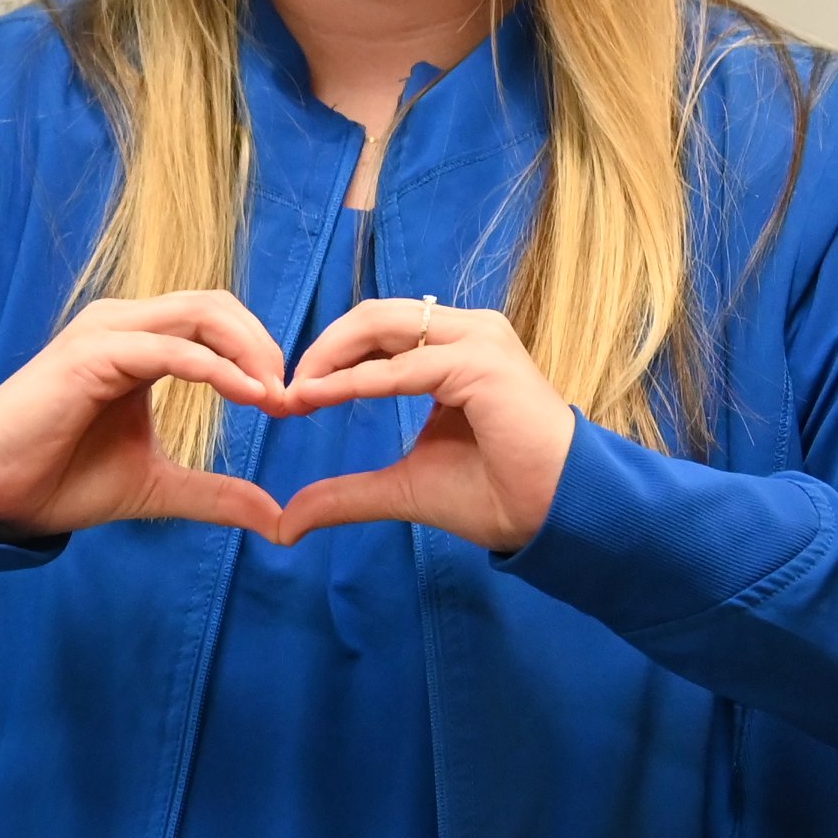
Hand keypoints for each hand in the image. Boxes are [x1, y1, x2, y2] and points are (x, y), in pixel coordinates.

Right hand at [0, 291, 291, 541]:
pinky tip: (248, 396)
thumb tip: (276, 520)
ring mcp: (106, 332)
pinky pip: (168, 348)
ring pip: (198, 313)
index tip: (289, 403)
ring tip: (274, 395)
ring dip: (247, 350)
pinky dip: (215, 367)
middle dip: (263, 345)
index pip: (217, 320)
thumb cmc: (63, 479)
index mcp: (140, 343)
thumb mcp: (158, 486)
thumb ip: (216, 493)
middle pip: (216, 304)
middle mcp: (123, 325)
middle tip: (291, 395)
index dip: (261, 353)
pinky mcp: (91, 353)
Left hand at [273, 295, 578, 549]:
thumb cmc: (496, 493)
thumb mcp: (403, 487)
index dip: (326, 358)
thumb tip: (287, 520)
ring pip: (383, 324)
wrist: (553, 515)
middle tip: (283, 391)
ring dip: (330, 355)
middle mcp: (466, 333)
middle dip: (320, 349)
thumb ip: (347, 493)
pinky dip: (356, 381)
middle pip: (372, 317)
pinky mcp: (482, 363)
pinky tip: (320, 398)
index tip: (288, 398)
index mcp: (452, 350)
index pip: (376, 332)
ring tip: (296, 392)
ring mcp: (477, 341)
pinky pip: (404, 366)